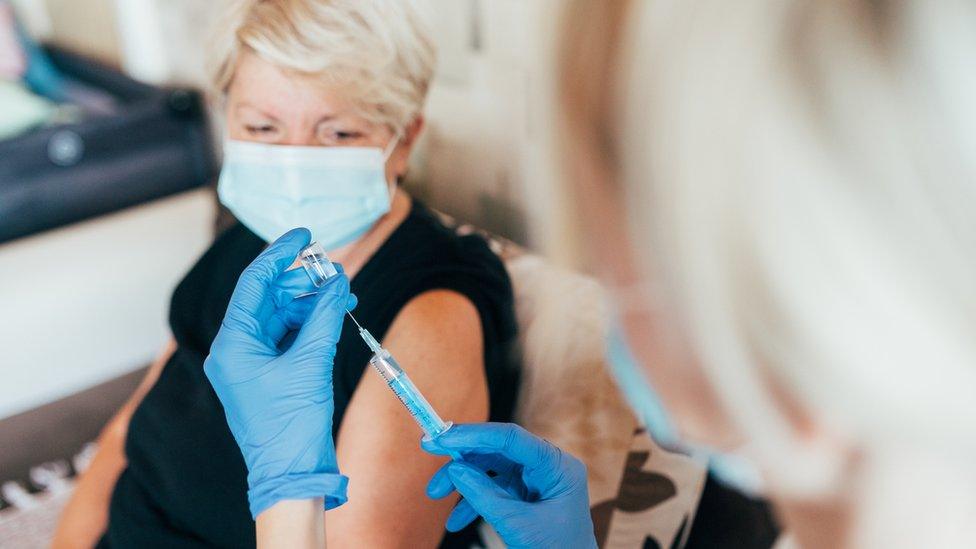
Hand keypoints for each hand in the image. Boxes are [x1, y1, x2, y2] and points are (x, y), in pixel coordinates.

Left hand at [204, 228, 355, 517]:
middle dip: (302, 280)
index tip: (304, 234)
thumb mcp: (310, 363)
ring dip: (312, 301)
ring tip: (343, 293)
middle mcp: (236, 349)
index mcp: (232, 344)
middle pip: (268, 297)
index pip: (254, 283)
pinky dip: (312, 322)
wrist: (292, 474)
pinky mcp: (270, 373)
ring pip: (282, 315)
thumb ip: (323, 316)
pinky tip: (335, 314)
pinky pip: (289, 336)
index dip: (279, 254)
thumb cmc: (291, 426)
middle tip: (334, 270)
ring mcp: (252, 362)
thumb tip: (335, 280)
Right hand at [422, 423, 596, 548]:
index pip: (511, 438)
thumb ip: (484, 495)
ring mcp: (536, 479)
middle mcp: (547, 466)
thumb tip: (455, 469)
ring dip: (462, 480)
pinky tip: (455, 520)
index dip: (474, 434)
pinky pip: (494, 487)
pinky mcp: (526, 493)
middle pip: (498, 448)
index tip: (442, 437)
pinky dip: (473, 500)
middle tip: (429, 449)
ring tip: (434, 493)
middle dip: (462, 456)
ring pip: (491, 467)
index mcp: (557, 466)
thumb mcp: (517, 525)